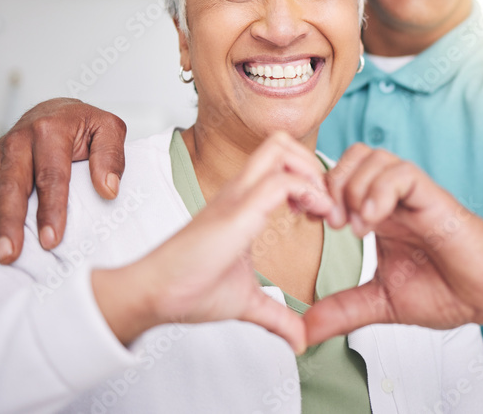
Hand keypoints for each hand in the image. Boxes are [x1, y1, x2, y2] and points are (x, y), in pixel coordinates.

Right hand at [0, 98, 126, 263]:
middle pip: (11, 185)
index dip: (51, 209)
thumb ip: (111, 156)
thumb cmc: (83, 124)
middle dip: (9, 221)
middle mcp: (19, 140)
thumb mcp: (108, 129)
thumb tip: (108, 188)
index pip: (51, 175)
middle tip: (10, 253)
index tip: (51, 238)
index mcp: (50, 130)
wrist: (57, 111)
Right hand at [92, 132, 332, 352]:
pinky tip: (314, 218)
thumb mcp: (248, 301)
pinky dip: (308, 192)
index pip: (281, 161)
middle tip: (327, 204)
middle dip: (314, 163)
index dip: (310, 177)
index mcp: (243, 202)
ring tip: (323, 210)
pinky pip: (280, 182)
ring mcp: (238, 197)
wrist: (155, 295)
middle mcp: (240, 191)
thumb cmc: (190, 290)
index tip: (323, 214)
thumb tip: (300, 340)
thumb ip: (277, 315)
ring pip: (281, 148)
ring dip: (313, 172)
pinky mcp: (237, 212)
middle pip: (281, 141)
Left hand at [304, 144, 482, 344]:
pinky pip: (402, 174)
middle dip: (331, 184)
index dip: (317, 191)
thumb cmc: (450, 291)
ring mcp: (414, 196)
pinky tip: (373, 223)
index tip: (309, 222)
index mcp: (379, 215)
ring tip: (356, 227)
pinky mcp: (435, 199)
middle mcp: (394, 199)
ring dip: (353, 188)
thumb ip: (344, 310)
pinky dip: (378, 192)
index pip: (339, 175)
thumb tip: (305, 331)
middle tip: (333, 224)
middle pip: (352, 156)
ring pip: (373, 157)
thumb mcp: (383, 302)